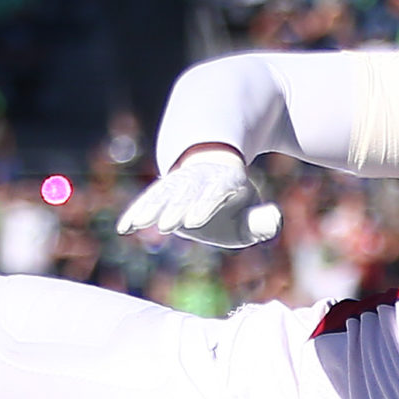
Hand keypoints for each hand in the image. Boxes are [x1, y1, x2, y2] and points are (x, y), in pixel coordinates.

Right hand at [116, 147, 282, 248]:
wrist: (213, 169)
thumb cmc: (234, 202)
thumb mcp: (252, 212)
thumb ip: (262, 221)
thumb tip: (275, 221)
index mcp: (226, 181)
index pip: (216, 193)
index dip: (204, 206)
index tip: (193, 221)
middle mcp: (200, 179)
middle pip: (187, 193)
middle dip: (176, 208)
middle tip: (167, 225)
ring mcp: (179, 183)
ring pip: (164, 193)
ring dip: (151, 208)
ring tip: (138, 224)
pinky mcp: (163, 190)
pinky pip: (148, 199)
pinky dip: (136, 212)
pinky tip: (124, 228)